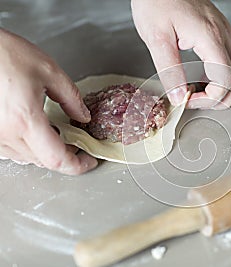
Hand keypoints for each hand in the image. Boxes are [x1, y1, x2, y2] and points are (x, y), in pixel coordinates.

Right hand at [0, 28, 97, 174]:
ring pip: (26, 158)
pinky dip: (28, 145)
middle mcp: (5, 133)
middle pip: (43, 161)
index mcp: (25, 119)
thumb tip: (83, 116)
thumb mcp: (48, 71)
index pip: (56, 159)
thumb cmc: (3, 53)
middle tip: (78, 142)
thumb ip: (71, 98)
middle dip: (65, 155)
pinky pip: (10, 150)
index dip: (77, 165)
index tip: (89, 160)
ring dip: (45, 150)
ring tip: (57, 131)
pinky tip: (34, 128)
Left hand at [131, 0, 230, 108]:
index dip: (209, 98)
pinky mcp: (223, 30)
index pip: (226, 79)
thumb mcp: (156, 39)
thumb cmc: (157, 2)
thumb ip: (169, 70)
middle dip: (224, 98)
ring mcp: (227, 32)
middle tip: (200, 102)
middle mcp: (224, 35)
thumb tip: (179, 97)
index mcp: (210, 38)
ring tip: (207, 93)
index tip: (188, 100)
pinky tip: (212, 76)